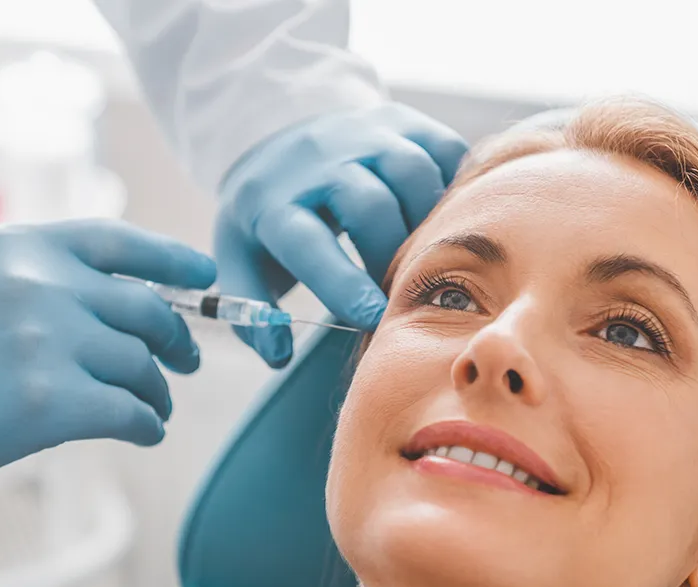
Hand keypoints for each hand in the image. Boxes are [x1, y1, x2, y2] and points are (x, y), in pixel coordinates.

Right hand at [0, 219, 215, 504]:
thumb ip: (39, 284)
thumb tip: (120, 315)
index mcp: (17, 246)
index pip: (117, 241)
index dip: (172, 259)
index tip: (204, 275)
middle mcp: (37, 283)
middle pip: (146, 310)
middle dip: (177, 339)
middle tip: (187, 362)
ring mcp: (46, 340)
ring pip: (142, 366)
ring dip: (159, 393)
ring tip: (156, 409)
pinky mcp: (50, 401)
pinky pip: (132, 412)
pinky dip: (149, 425)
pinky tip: (147, 432)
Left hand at [214, 102, 467, 366]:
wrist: (280, 134)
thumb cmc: (268, 216)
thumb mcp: (239, 259)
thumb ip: (252, 314)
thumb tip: (278, 354)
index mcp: (274, 201)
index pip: (309, 242)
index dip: (343, 284)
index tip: (373, 318)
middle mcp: (320, 159)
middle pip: (369, 205)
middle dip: (391, 256)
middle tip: (402, 291)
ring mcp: (364, 133)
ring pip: (412, 172)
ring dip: (430, 222)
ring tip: (429, 256)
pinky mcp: (403, 121)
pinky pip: (445, 151)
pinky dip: (457, 188)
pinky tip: (451, 220)